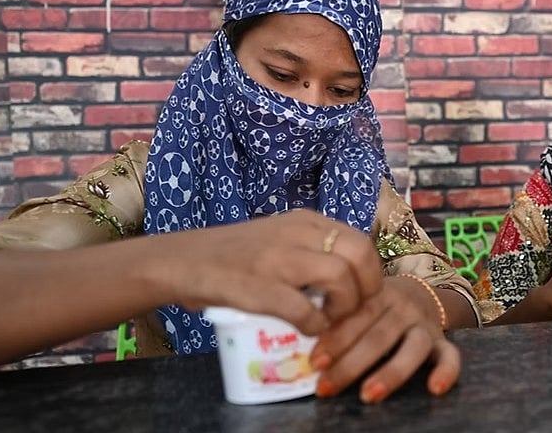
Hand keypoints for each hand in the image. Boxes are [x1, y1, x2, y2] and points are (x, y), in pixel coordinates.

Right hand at [147, 209, 382, 336]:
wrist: (180, 261)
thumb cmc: (231, 256)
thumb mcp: (278, 238)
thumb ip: (309, 249)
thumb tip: (346, 280)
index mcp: (304, 221)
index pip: (360, 241)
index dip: (371, 274)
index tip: (361, 296)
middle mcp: (296, 233)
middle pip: (360, 254)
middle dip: (367, 289)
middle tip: (353, 311)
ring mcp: (278, 258)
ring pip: (341, 277)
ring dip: (344, 308)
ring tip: (329, 321)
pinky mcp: (260, 287)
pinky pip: (306, 310)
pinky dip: (315, 325)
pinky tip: (307, 331)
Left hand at [309, 276, 459, 402]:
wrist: (418, 290)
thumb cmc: (375, 305)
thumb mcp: (358, 302)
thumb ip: (339, 319)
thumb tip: (305, 352)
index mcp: (376, 295)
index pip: (355, 316)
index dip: (335, 340)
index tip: (314, 362)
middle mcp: (402, 307)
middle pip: (378, 336)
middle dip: (350, 364)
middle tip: (326, 387)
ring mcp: (425, 324)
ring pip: (413, 347)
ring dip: (390, 372)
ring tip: (368, 395)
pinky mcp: (443, 340)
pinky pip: (451, 355)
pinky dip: (447, 371)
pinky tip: (435, 389)